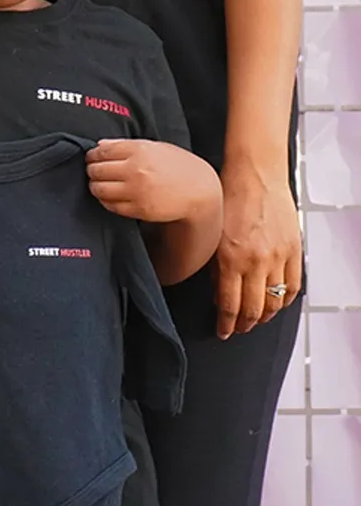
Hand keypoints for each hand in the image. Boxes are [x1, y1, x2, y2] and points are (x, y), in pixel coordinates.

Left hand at [87, 138, 215, 222]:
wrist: (199, 190)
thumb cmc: (177, 165)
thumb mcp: (155, 147)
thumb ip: (125, 145)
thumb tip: (100, 145)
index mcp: (139, 150)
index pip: (102, 151)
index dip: (92, 154)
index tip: (91, 156)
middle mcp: (136, 170)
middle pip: (97, 170)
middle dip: (91, 170)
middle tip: (92, 170)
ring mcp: (137, 191)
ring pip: (100, 189)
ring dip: (94, 186)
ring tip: (98, 183)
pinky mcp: (140, 209)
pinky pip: (111, 206)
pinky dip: (105, 201)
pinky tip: (108, 196)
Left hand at [214, 165, 301, 338]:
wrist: (255, 174)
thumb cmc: (229, 195)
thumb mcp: (211, 234)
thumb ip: (214, 267)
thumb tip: (217, 293)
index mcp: (231, 258)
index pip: (229, 306)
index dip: (226, 324)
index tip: (222, 331)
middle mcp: (256, 262)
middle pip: (254, 309)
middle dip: (244, 324)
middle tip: (238, 328)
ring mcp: (278, 257)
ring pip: (275, 302)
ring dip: (265, 315)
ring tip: (256, 318)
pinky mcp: (294, 250)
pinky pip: (293, 286)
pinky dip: (285, 300)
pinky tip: (277, 302)